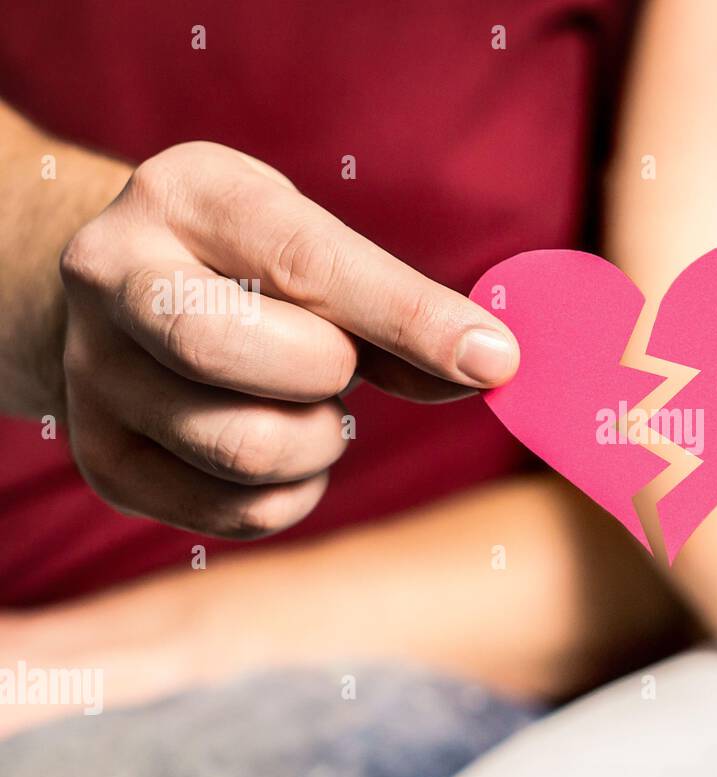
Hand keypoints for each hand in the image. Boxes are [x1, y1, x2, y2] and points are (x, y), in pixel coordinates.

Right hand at [57, 141, 518, 536]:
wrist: (125, 297)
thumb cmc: (250, 269)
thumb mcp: (317, 250)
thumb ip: (397, 310)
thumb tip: (489, 365)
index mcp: (181, 195)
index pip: (303, 260)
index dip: (408, 317)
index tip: (495, 359)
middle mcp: (111, 276)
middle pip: (234, 353)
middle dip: (326, 372)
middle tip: (340, 364)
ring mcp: (92, 373)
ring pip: (245, 448)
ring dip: (318, 439)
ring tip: (310, 401)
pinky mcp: (105, 461)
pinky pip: (240, 513)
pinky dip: (294, 491)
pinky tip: (283, 440)